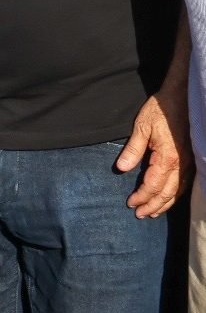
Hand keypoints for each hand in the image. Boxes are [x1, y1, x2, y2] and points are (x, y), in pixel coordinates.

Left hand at [118, 87, 192, 217]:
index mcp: (167, 158)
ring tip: (153, 212)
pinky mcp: (191, 159)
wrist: (183, 97)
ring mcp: (189, 163)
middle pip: (167, 193)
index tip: (130, 204)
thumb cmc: (160, 110)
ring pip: (178, 191)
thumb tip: (121, 169)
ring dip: (165, 203)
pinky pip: (185, 183)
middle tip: (140, 215)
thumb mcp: (141, 126)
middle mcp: (181, 164)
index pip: (152, 186)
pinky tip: (169, 197)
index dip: (141, 197)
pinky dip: (175, 194)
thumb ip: (132, 149)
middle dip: (153, 206)